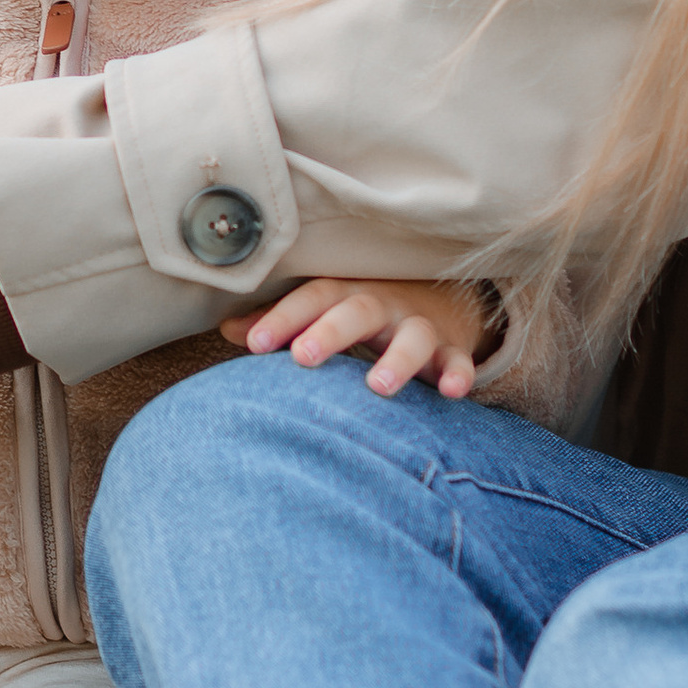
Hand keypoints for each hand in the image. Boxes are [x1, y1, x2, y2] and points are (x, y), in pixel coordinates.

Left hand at [225, 273, 498, 400]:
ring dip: (398, 358)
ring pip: (413, 336)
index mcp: (346, 295)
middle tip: (303, 357)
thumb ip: (282, 322)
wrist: (441, 300)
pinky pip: (458, 362)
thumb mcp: (326, 311)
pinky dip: (459, 374)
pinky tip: (453, 392)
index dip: (283, 318)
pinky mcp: (452, 351)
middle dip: (330, 332)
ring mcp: (421, 326)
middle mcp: (383, 305)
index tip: (255, 344)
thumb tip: (228, 329)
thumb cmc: (365, 313)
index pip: (312, 298)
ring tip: (379, 386)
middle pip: (357, 311)